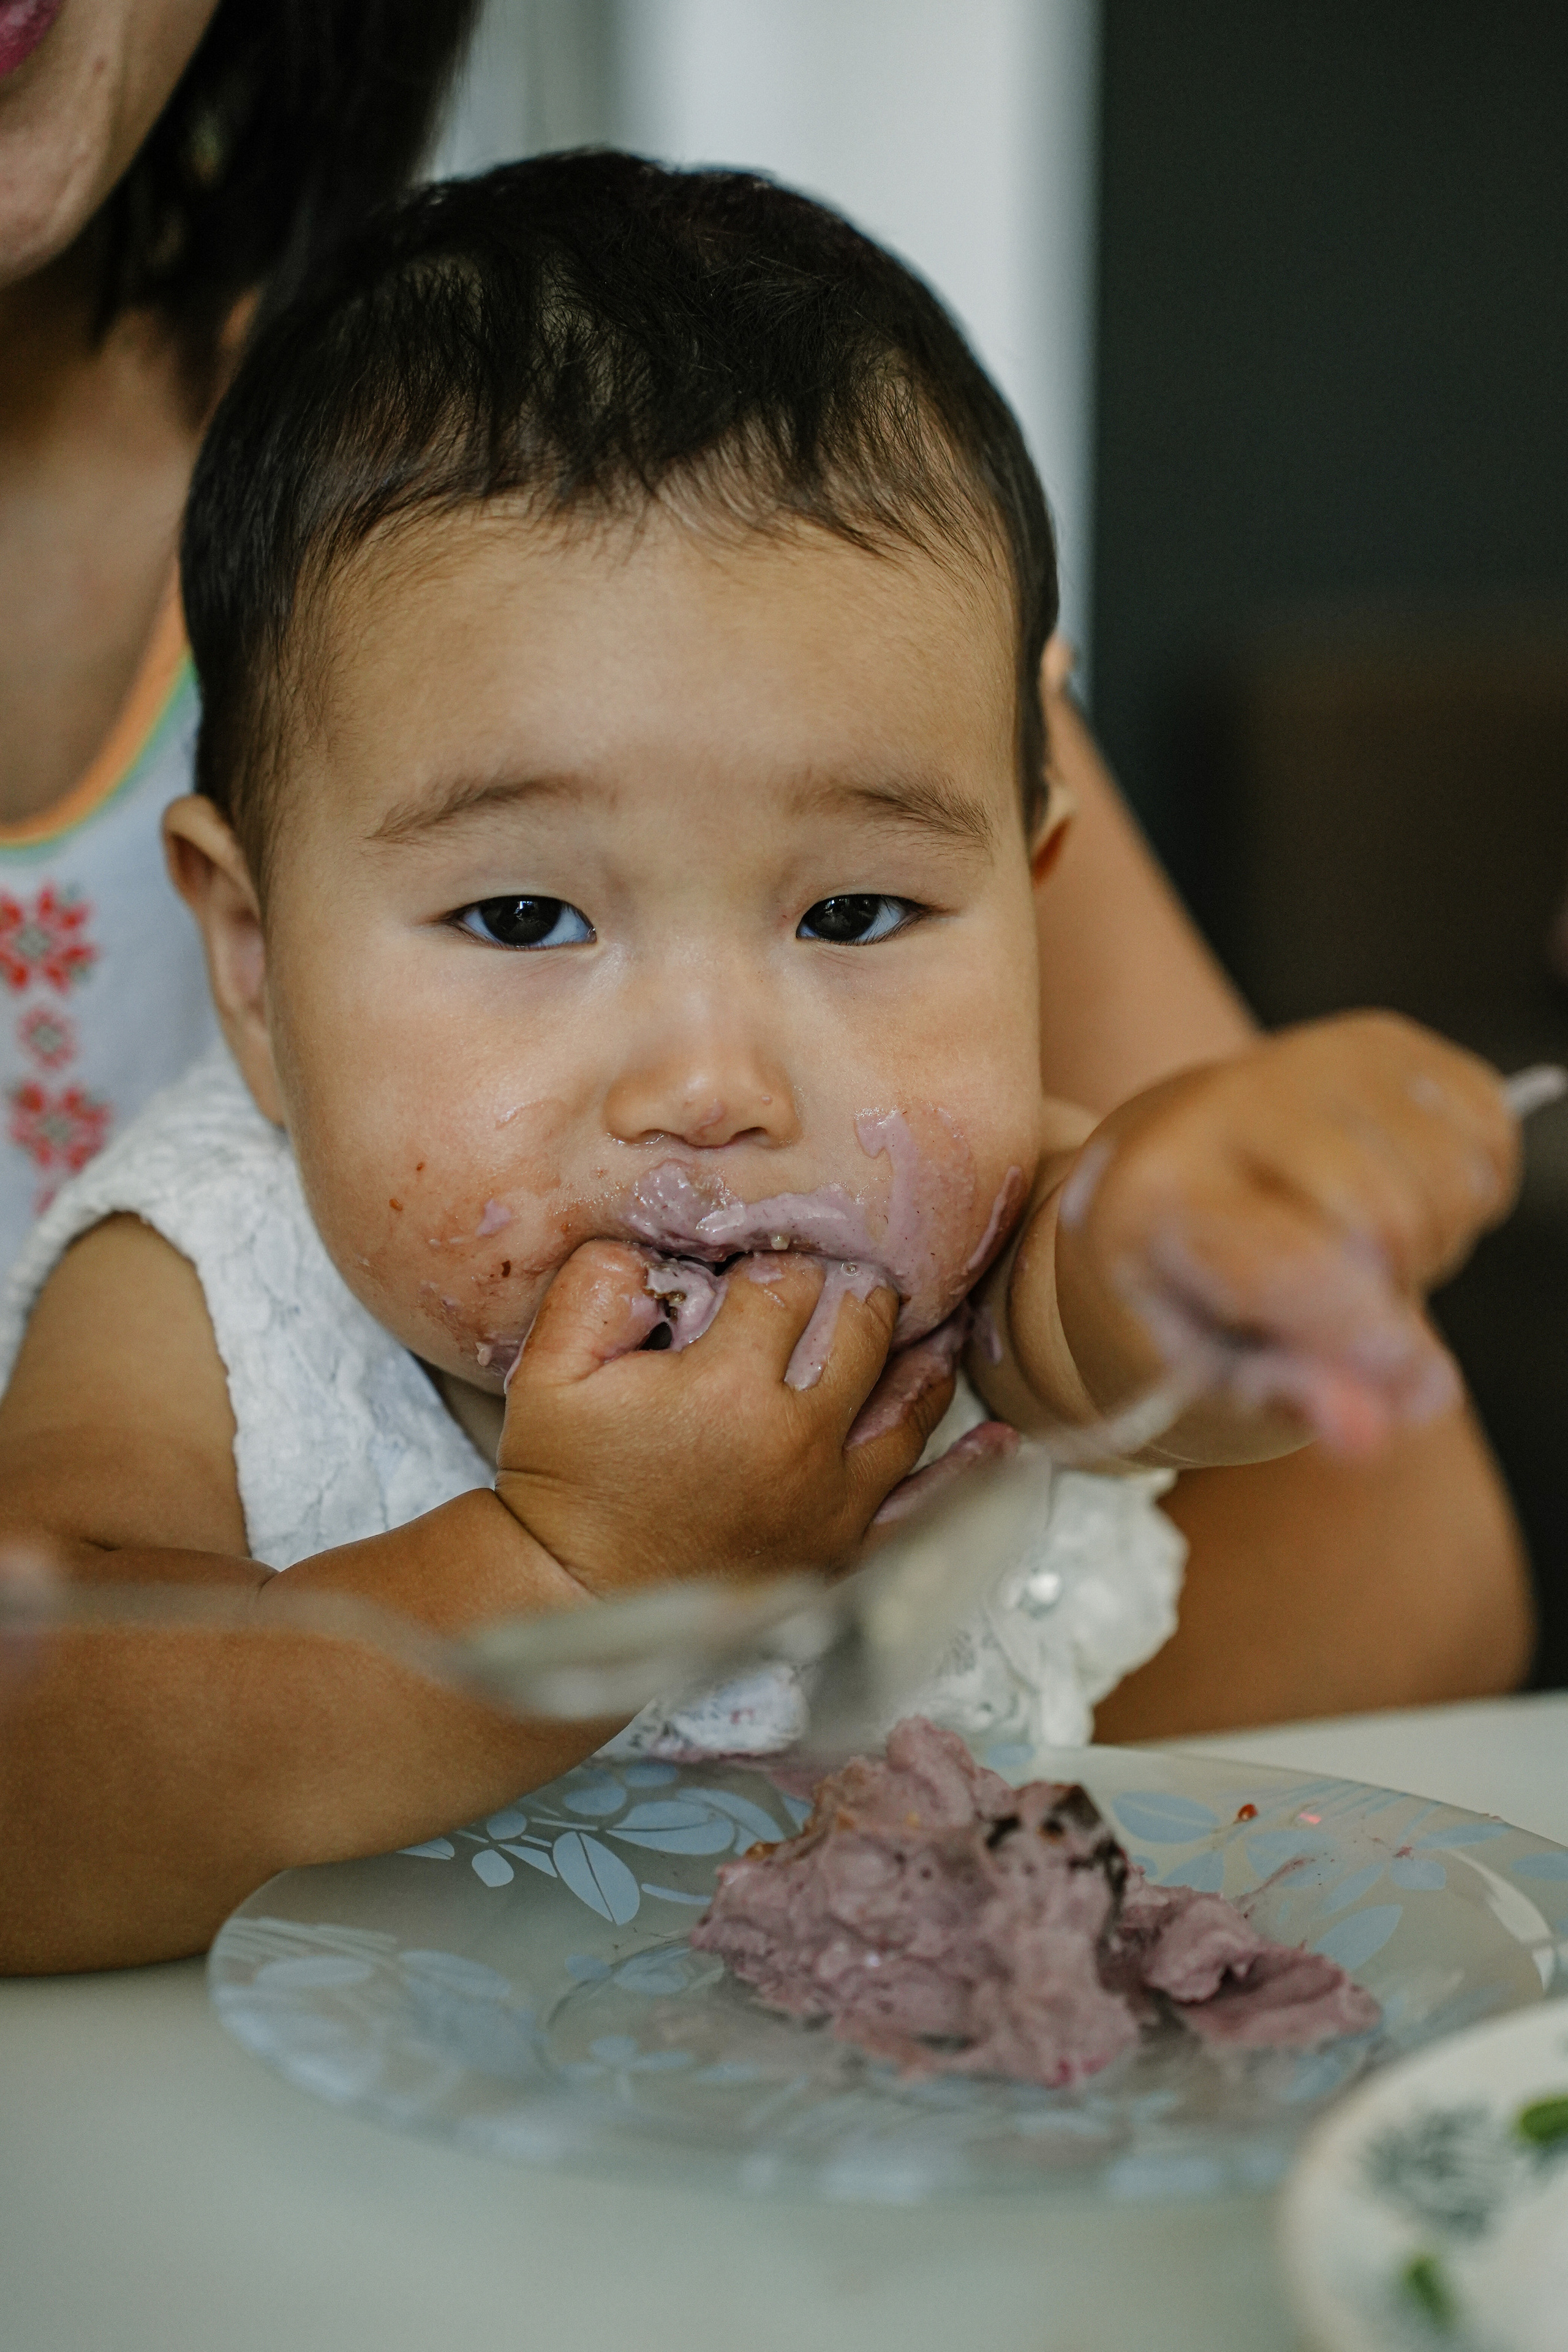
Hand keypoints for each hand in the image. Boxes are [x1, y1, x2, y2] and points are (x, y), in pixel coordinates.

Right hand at [495, 1242, 956, 1595]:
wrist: (574, 1601)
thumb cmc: (562, 1483)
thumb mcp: (549, 1370)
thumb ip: (602, 1285)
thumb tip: (670, 1247)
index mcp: (729, 1388)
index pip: (787, 1283)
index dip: (771, 1262)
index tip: (752, 1271)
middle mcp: (799, 1441)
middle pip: (862, 1326)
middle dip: (851, 1291)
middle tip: (838, 1280)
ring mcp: (832, 1501)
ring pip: (910, 1403)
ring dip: (922, 1353)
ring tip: (931, 1321)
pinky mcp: (843, 1550)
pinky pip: (925, 1510)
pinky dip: (968, 1474)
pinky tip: (1003, 1444)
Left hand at [1001, 1013, 1520, 1460]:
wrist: (1168, 1171)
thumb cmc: (1185, 1285)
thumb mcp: (1209, 1364)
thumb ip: (1290, 1395)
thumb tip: (1368, 1429)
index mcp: (1159, 1186)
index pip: (1290, 1260)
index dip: (1363, 1335)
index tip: (1411, 1387)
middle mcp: (1230, 1098)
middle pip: (1388, 1219)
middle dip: (1391, 1293)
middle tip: (1349, 1308)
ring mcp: (1311, 1054)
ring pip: (1449, 1176)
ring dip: (1433, 1243)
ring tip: (1361, 1252)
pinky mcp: (1381, 1038)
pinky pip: (1489, 1129)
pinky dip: (1473, 1188)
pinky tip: (1402, 1195)